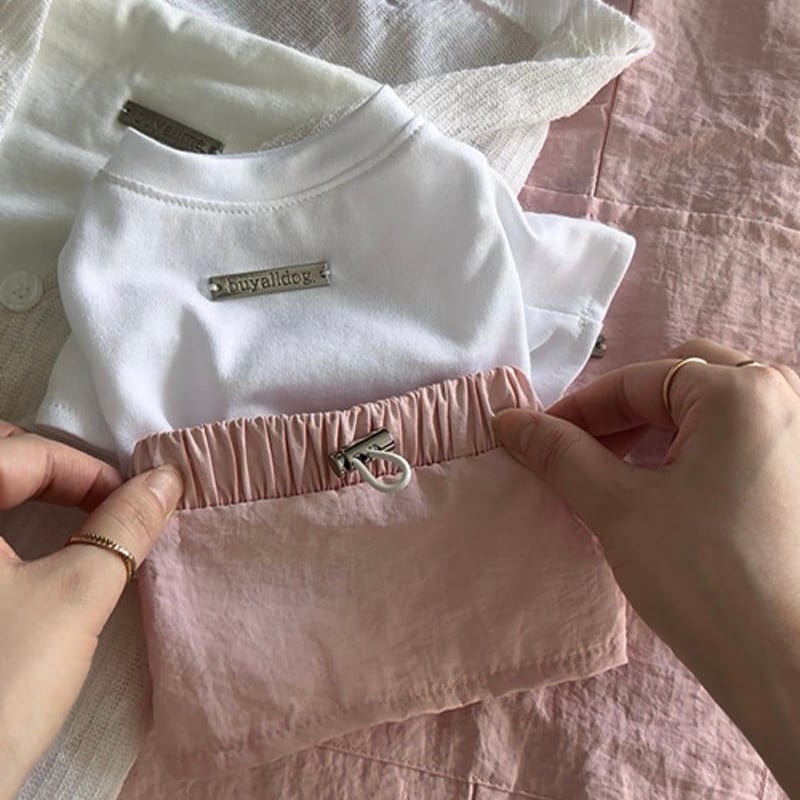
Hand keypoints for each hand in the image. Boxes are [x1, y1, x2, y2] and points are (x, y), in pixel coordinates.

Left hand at [0, 422, 182, 798]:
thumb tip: (167, 481)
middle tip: (102, 501)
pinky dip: (9, 527)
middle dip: (55, 471)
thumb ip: (124, 529)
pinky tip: (34, 554)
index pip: (27, 454)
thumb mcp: (74, 598)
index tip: (133, 502)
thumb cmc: (0, 686)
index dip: (90, 472)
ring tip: (76, 519)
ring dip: (29, 494)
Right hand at [493, 338, 799, 796]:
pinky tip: (664, 490)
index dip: (579, 410)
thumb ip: (559, 453)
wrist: (783, 665)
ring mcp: (798, 436)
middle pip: (680, 380)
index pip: (638, 381)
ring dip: (656, 431)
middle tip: (584, 454)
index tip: (539, 439)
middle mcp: (784, 397)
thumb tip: (510, 420)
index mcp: (742, 391)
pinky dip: (691, 450)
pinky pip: (735, 437)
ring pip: (709, 408)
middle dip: (624, 413)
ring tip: (618, 474)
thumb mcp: (616, 506)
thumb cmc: (702, 577)